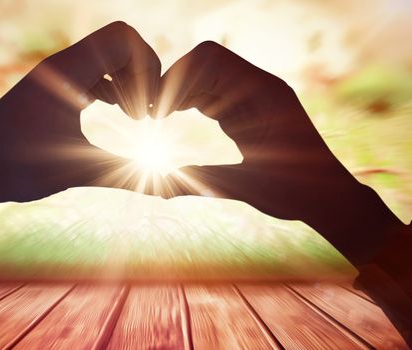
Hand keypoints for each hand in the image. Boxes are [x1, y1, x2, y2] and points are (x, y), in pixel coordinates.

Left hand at [0, 21, 160, 251]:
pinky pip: (91, 72)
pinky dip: (111, 86)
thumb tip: (167, 195)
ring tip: (135, 117)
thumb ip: (126, 175)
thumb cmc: (17, 169)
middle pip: (120, 42)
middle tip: (145, 115)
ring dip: (127, 81)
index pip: (123, 38)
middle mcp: (61, 65)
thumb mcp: (78, 170)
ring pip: (106, 57)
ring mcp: (55, 75)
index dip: (148, 68)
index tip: (149, 109)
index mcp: (67, 72)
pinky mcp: (51, 88)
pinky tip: (117, 113)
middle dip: (143, 74)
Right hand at [158, 41, 404, 264]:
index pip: (210, 61)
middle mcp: (260, 87)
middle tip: (155, 113)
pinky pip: (216, 91)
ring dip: (182, 90)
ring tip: (160, 115)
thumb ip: (199, 183)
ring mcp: (255, 96)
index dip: (178, 78)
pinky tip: (176, 115)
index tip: (159, 110)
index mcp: (264, 94)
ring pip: (208, 75)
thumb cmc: (294, 193)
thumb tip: (158, 190)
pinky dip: (192, 99)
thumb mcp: (243, 187)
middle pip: (205, 62)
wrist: (326, 196)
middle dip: (175, 82)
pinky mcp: (250, 108)